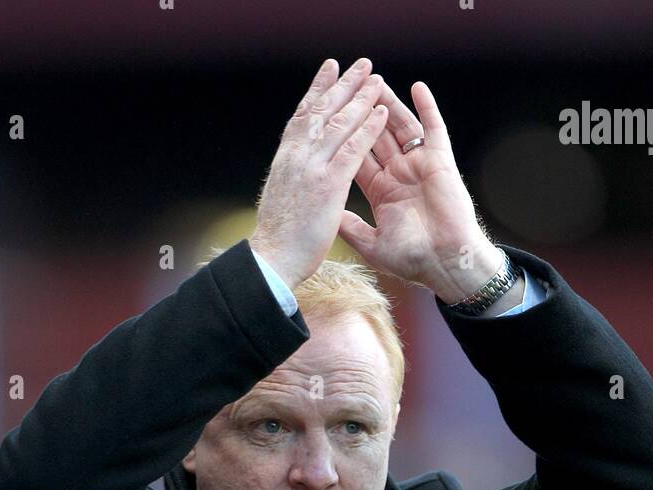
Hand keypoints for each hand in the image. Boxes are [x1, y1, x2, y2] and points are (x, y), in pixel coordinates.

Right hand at [249, 57, 389, 291]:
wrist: (271, 260)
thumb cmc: (277, 241)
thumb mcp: (282, 202)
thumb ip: (292, 183)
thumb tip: (296, 178)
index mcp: (285, 160)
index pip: (303, 116)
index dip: (318, 91)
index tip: (330, 71)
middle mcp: (296, 157)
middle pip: (322, 111)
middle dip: (343, 85)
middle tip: (361, 65)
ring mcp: (312, 168)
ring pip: (339, 124)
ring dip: (360, 99)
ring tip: (377, 80)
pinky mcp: (328, 185)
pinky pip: (352, 150)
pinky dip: (367, 129)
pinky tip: (380, 113)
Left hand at [337, 79, 503, 302]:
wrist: (447, 264)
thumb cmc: (413, 260)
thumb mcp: (373, 245)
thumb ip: (351, 228)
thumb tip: (326, 215)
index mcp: (381, 191)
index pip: (357, 156)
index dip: (343, 136)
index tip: (328, 116)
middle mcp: (398, 174)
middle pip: (375, 134)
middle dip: (363, 112)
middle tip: (348, 86)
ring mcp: (419, 165)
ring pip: (400, 126)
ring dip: (388, 103)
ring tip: (374, 81)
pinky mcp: (440, 161)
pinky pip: (434, 129)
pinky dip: (427, 108)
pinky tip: (417, 87)